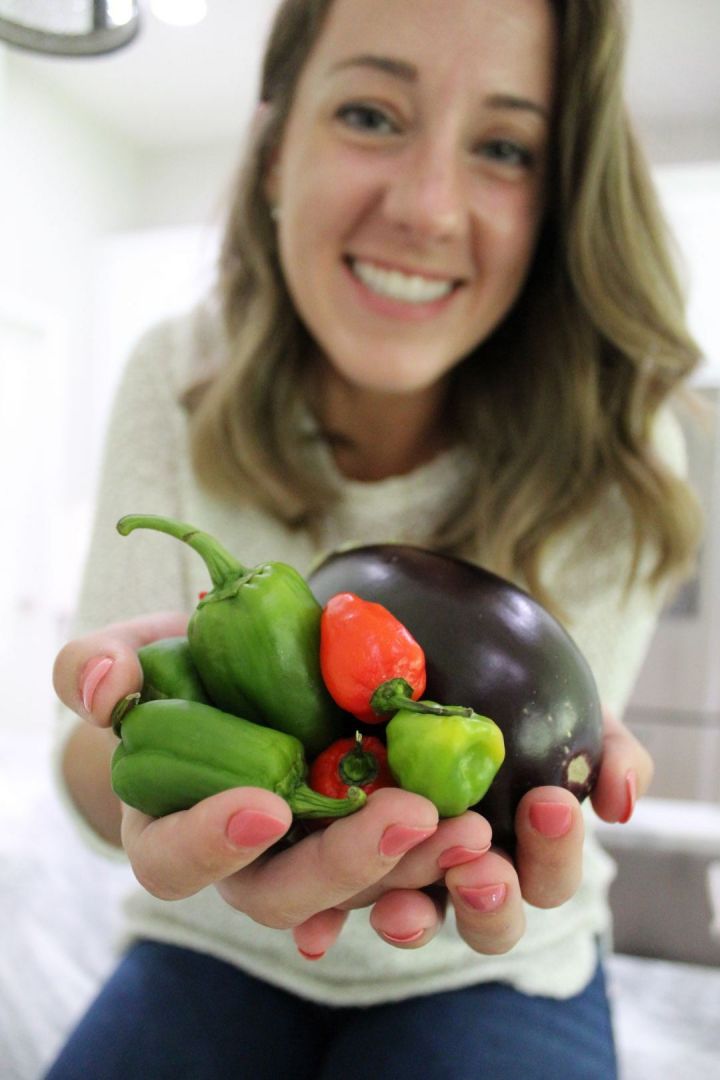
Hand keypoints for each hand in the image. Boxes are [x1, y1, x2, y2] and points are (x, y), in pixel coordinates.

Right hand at [53, 616, 491, 952]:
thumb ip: (97, 666)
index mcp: (171, 832)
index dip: (214, 843)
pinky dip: (443, 863)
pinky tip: (483, 841)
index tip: (264, 805)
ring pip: (358, 892)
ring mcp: (310, 856)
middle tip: (409, 814)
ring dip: (416, 868)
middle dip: (348, 862)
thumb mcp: (131, 654)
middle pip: (285, 894)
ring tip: (470, 828)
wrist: (236, 672)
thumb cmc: (172, 671)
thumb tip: (102, 689)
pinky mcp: (366, 838)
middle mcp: (244, 864)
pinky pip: (405, 869)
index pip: (176, 861)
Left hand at [295, 705, 653, 957]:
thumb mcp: (569, 707)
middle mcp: (460, 873)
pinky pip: (323, 903)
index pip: (546, 880)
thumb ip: (609, 751)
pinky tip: (320, 931)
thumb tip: (620, 802)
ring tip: (404, 890)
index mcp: (521, 851)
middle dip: (489, 899)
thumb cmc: (512, 690)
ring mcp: (396, 868)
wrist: (438, 642)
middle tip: (479, 861)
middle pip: (487, 923)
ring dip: (415, 912)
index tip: (547, 805)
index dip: (553, 855)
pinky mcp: (331, 853)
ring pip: (410, 918)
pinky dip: (325, 921)